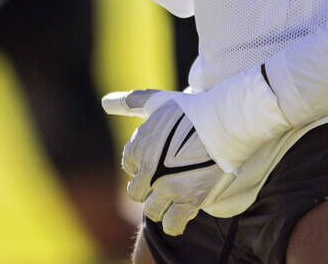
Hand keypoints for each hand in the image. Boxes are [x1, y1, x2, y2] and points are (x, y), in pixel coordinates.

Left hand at [109, 90, 225, 236]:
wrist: (223, 124)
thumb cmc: (190, 110)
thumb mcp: (156, 102)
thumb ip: (130, 103)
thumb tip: (104, 102)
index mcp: (138, 147)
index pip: (129, 166)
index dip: (142, 164)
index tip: (157, 159)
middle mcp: (149, 171)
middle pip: (136, 192)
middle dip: (147, 188)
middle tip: (163, 181)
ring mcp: (168, 188)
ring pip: (152, 211)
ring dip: (159, 206)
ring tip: (173, 197)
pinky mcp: (189, 202)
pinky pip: (172, 224)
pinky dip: (174, 223)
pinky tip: (181, 213)